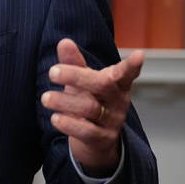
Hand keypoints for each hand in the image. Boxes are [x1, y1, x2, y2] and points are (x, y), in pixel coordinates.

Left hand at [41, 38, 143, 176]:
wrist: (95, 141)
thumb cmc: (89, 101)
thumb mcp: (82, 81)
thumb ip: (74, 62)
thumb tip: (64, 42)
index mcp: (117, 84)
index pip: (126, 73)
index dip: (132, 65)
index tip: (139, 55)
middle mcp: (118, 102)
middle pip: (102, 84)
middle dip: (76, 76)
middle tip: (52, 72)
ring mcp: (112, 121)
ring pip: (90, 107)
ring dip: (64, 101)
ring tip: (45, 98)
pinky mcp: (102, 139)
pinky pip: (86, 131)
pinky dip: (68, 124)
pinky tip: (54, 118)